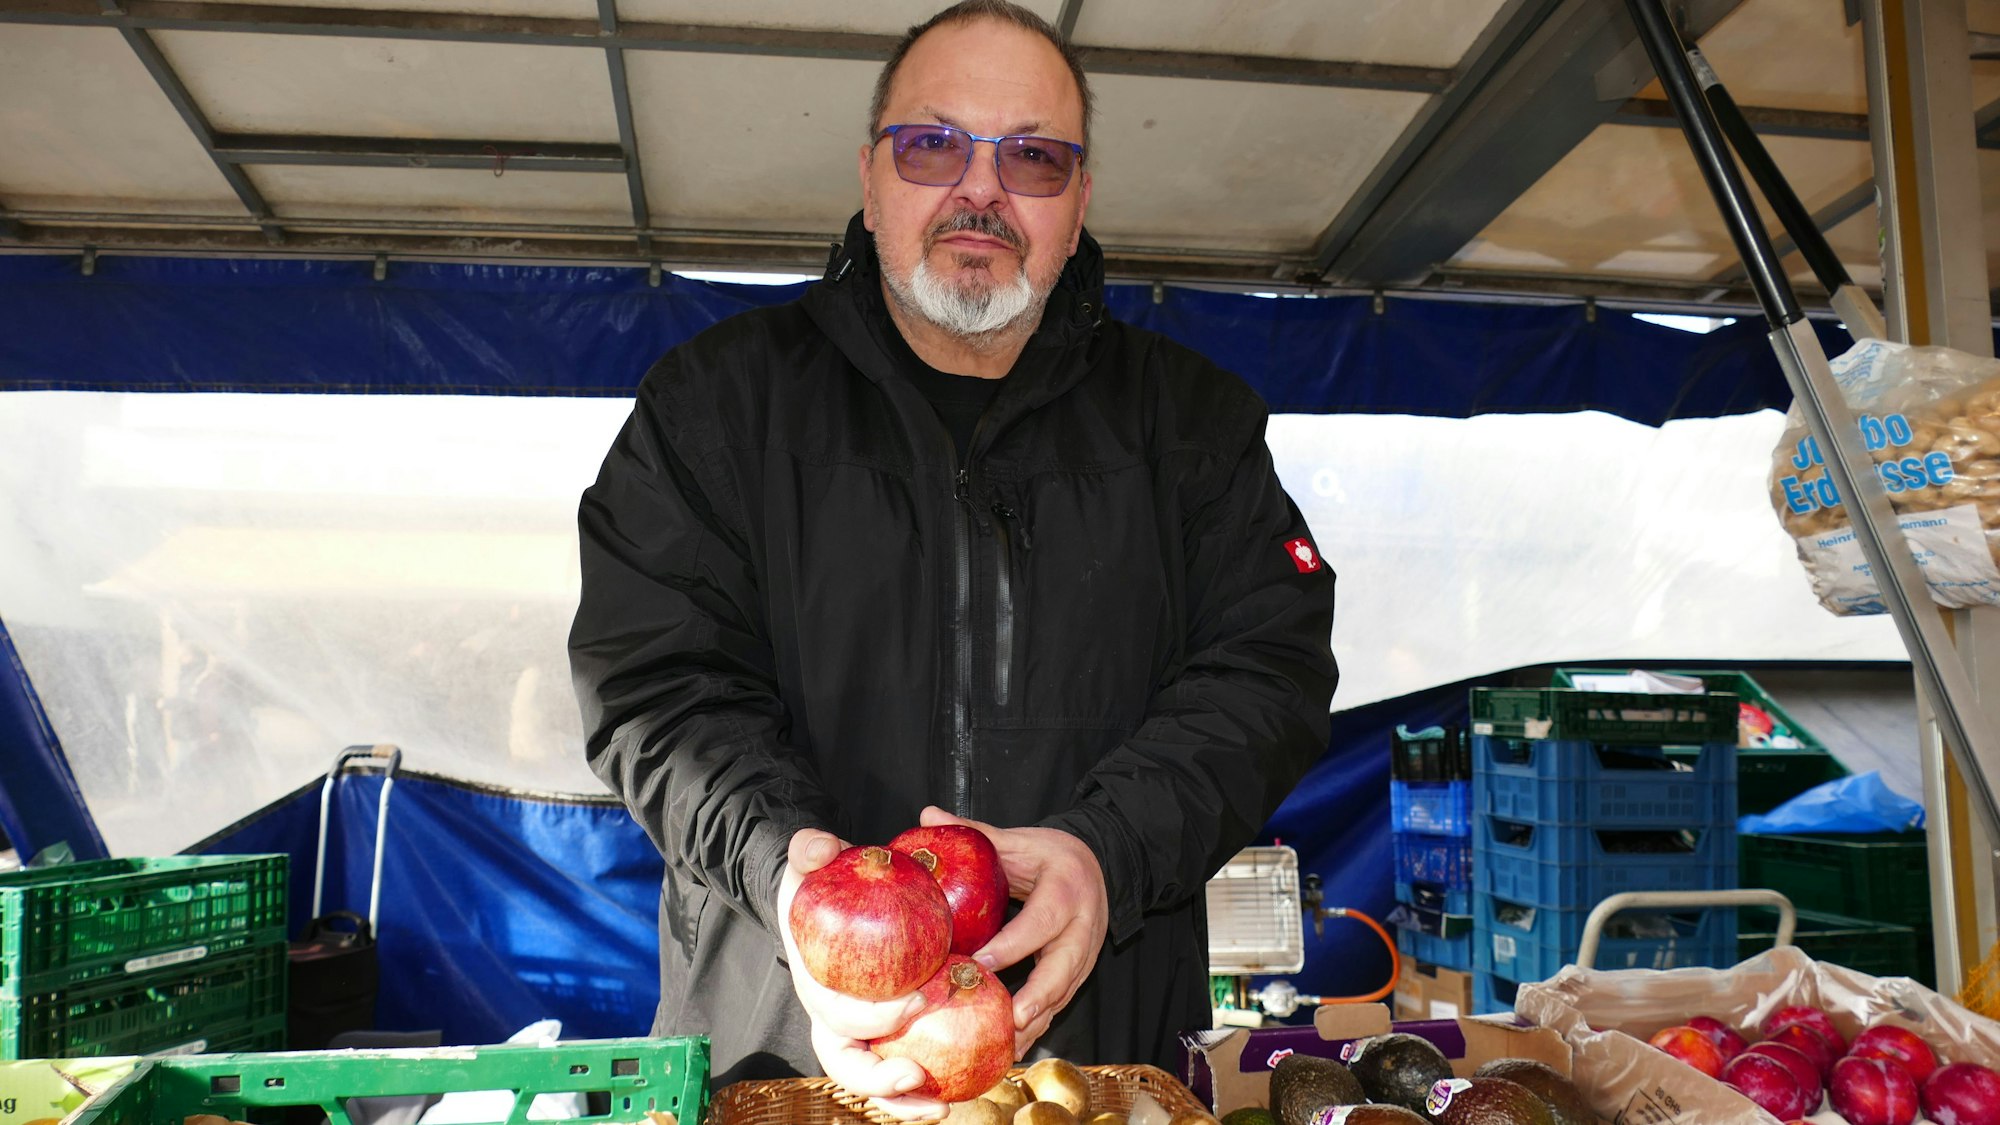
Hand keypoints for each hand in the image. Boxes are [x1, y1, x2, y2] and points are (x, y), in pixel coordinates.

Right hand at [776, 828, 945, 1120]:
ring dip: (904, 1104)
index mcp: (816, 985)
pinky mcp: (885, 1037)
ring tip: (942, 1107)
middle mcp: (832, 1019)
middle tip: (918, 1074)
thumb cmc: (824, 883)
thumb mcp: (814, 858)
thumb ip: (811, 848)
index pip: (836, 1014)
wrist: (830, 900)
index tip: (915, 1002)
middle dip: (880, 1080)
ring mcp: (859, 1034)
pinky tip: (959, 1090)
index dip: (873, 1016)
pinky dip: (923, 1090)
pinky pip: (902, 1070)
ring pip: (873, 1083)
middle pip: (847, 1065)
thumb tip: (818, 847)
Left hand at [918, 806, 1108, 1059]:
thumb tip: (927, 817)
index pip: (1040, 921)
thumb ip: (976, 833)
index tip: (982, 963)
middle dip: (1039, 996)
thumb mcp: (1018, 840)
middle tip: (1011, 1019)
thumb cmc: (1049, 855)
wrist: (1100, 864)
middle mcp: (1082, 926)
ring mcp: (1086, 953)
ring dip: (1040, 1020)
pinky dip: (1041, 1025)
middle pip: (1064, 967)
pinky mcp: (1081, 971)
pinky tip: (1015, 1046)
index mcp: (1065, 890)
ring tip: (1009, 1045)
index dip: (1014, 945)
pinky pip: (1063, 1002)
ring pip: (1065, 992)